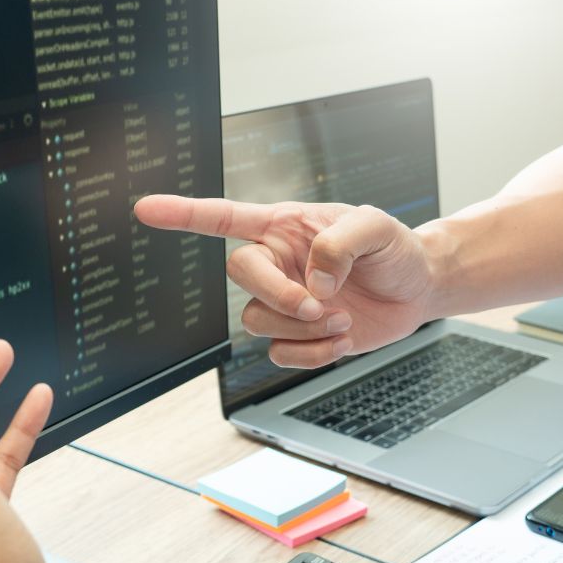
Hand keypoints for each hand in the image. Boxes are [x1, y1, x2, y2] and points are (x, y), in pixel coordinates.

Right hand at [134, 194, 439, 366]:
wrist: (416, 290)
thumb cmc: (394, 249)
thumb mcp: (377, 227)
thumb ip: (341, 243)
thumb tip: (312, 280)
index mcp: (284, 226)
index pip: (223, 218)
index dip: (183, 214)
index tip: (145, 209)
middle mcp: (275, 263)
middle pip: (240, 276)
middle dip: (279, 295)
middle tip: (320, 305)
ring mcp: (282, 302)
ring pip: (258, 321)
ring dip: (303, 327)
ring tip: (342, 319)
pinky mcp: (295, 337)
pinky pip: (280, 354)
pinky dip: (313, 354)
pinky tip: (341, 339)